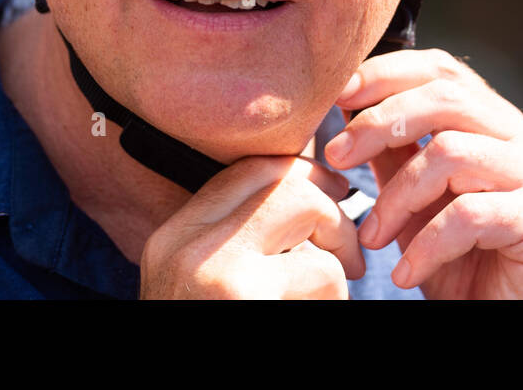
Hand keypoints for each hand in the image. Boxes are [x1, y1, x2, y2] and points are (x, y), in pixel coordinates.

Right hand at [138, 155, 365, 298]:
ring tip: (330, 298)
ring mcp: (211, 269)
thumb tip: (315, 186)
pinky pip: (323, 273)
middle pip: (281, 180)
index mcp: (172, 238)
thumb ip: (243, 240)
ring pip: (308, 213)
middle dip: (330, 207)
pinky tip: (314, 320)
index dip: (303, 175)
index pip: (248, 171)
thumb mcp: (212, 285)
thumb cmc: (219, 351)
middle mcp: (184, 245)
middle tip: (349, 255)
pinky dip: (337, 299)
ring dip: (336, 258)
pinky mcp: (243, 296)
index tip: (334, 197)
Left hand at [326, 49, 522, 299]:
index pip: (446, 71)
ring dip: (398, 195)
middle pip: (447, 98)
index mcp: (500, 124)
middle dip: (381, 122)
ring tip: (374, 237)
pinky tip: (406, 272)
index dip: (389, 74)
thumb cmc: (468, 263)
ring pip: (452, 152)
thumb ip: (398, 154)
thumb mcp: (418, 203)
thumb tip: (351, 106)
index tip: (340, 95)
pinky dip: (427, 244)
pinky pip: (468, 214)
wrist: (517, 322)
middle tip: (338, 155)